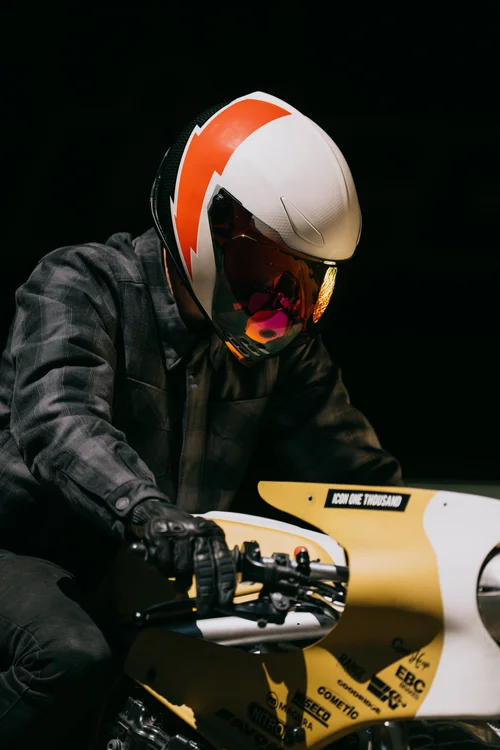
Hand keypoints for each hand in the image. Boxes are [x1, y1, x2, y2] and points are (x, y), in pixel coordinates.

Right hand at [130, 500, 235, 615]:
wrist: (158, 511)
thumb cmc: (184, 533)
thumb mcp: (203, 542)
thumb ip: (212, 562)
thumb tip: (222, 593)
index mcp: (213, 533)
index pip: (223, 561)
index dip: (225, 585)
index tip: (225, 603)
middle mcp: (198, 530)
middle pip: (203, 569)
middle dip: (205, 593)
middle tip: (205, 609)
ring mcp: (178, 531)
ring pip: (181, 569)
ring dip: (178, 578)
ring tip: (176, 573)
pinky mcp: (158, 534)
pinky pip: (163, 564)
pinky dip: (162, 568)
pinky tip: (163, 560)